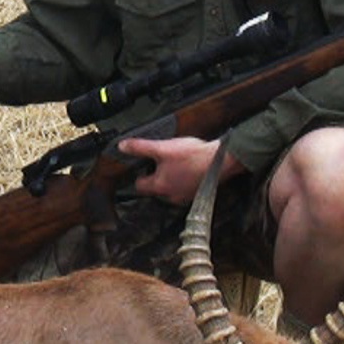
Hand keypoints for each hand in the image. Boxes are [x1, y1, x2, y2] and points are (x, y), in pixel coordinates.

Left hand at [119, 136, 241, 205]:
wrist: (221, 160)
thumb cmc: (193, 156)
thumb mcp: (162, 147)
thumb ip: (140, 148)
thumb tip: (122, 147)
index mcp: (159, 186)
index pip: (139, 185)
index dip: (139, 173)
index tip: (143, 164)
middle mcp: (170, 196)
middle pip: (154, 187)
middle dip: (155, 174)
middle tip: (161, 160)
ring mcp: (184, 196)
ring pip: (169, 188)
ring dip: (170, 177)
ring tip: (176, 163)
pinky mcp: (196, 193)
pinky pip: (183, 188)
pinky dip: (183, 180)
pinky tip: (188, 168)